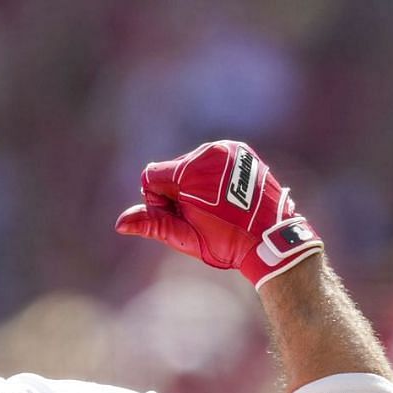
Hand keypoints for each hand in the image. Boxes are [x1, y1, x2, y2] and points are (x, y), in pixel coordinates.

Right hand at [115, 140, 324, 288]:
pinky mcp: (241, 151)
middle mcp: (208, 153)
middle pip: (173, 170)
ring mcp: (228, 149)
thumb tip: (120, 223)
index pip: (152, 176)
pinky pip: (214, 161)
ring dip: (196, 185)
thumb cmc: (227, 243)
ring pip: (193, 165)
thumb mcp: (185, 236)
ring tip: (218, 209)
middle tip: (202, 216)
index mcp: (190, 171)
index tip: (181, 217)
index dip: (159, 201)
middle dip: (178, 193)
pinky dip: (215, 177)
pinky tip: (229, 198)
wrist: (272, 240)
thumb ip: (152, 224)